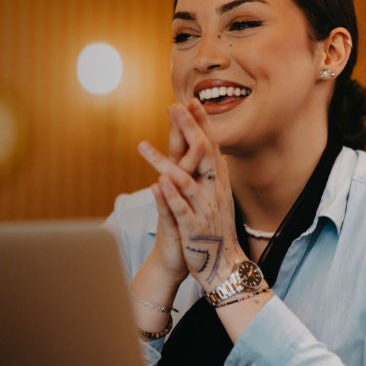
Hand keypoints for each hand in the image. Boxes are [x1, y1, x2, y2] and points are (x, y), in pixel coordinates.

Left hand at [141, 100, 246, 292]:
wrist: (223, 265)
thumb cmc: (215, 229)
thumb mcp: (214, 197)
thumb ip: (208, 173)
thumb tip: (203, 148)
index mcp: (218, 182)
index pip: (211, 145)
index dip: (201, 123)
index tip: (191, 100)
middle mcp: (214, 191)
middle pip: (202, 154)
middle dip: (188, 129)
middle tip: (174, 105)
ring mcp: (204, 209)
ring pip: (184, 180)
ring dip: (163, 162)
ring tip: (142, 147)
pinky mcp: (193, 228)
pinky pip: (180, 208)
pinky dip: (169, 195)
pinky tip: (157, 182)